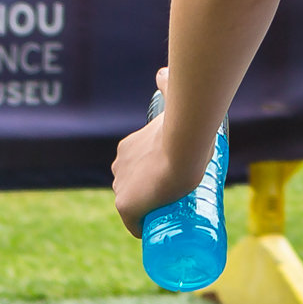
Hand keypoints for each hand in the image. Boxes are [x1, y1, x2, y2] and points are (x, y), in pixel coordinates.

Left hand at [110, 68, 201, 232]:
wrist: (182, 145)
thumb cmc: (183, 126)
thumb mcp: (174, 101)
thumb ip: (169, 82)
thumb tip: (164, 69)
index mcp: (127, 148)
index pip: (137, 168)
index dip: (153, 176)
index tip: (171, 182)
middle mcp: (119, 167)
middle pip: (134, 188)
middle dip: (150, 195)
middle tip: (175, 199)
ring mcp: (121, 187)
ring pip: (134, 206)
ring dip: (147, 211)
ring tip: (171, 215)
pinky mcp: (125, 205)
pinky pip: (134, 225)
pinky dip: (143, 230)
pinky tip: (155, 234)